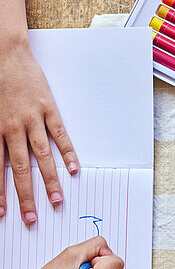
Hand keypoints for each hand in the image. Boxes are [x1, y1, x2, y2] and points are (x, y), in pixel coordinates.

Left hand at [0, 40, 78, 224]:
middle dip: (26, 196)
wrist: (3, 51)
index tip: (3, 212)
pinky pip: (59, 135)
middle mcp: (13, 128)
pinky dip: (67, 152)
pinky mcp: (48, 109)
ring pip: (41, 156)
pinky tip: (73, 169)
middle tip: (31, 217)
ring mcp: (32, 119)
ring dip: (49, 180)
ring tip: (56, 200)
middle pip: (21, 169)